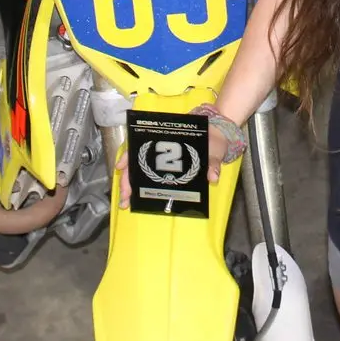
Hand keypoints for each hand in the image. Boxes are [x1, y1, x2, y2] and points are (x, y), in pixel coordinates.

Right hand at [114, 125, 229, 209]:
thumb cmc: (213, 140)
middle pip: (137, 162)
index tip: (120, 168)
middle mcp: (160, 147)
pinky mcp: (168, 168)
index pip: (141, 144)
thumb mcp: (214, 149)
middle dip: (127, 180)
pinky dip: (142, 185)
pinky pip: (151, 175)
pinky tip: (136, 196)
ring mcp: (162, 158)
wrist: (219, 138)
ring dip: (131, 185)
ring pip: (140, 169)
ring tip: (126, 202)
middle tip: (124, 199)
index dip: (129, 155)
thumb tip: (212, 177)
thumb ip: (213, 162)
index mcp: (167, 139)